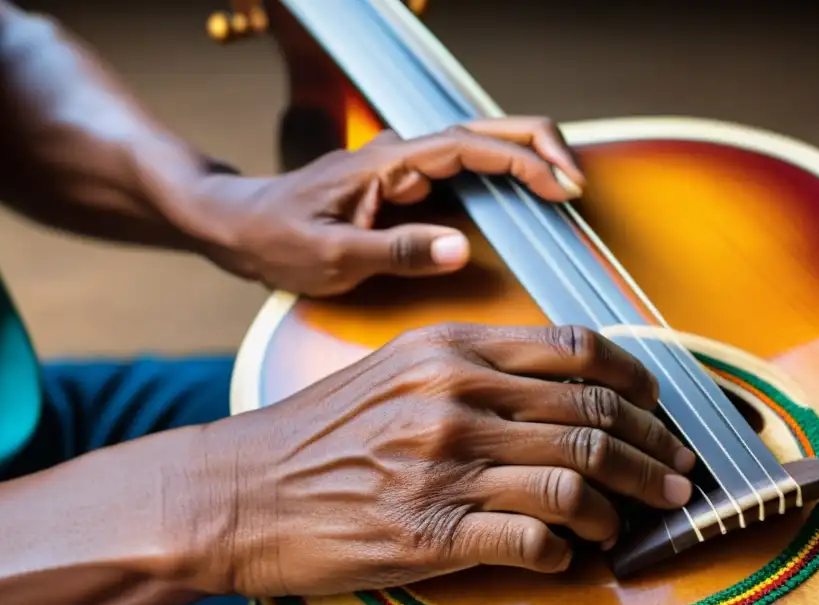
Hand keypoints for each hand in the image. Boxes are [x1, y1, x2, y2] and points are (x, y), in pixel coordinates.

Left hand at [189, 117, 585, 296]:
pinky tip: (520, 204)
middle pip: (486, 133)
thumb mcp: (332, 257)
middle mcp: (402, 155)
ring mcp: (404, 167)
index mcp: (389, 163)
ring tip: (565, 193)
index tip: (562, 189)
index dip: (523, 163)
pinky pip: (464, 173)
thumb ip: (395, 251)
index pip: (471, 146)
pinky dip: (501, 181)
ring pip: (480, 149)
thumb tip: (461, 249)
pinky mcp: (403, 185)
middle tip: (578, 187)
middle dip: (539, 150)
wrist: (241, 227)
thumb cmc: (279, 240)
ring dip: (525, 163)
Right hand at [207, 324, 695, 597]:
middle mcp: (453, 398)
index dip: (638, 383)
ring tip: (624, 521)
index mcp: (447, 350)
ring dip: (619, 507)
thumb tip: (553, 390)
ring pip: (577, 479)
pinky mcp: (431, 533)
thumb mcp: (391, 371)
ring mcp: (444, 466)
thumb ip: (468, 368)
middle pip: (593, 417)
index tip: (659, 409)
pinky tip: (562, 552)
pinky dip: (565, 549)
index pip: (576, 352)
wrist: (239, 490)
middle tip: (674, 475)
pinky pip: (535, 538)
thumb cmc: (315, 433)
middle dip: (653, 452)